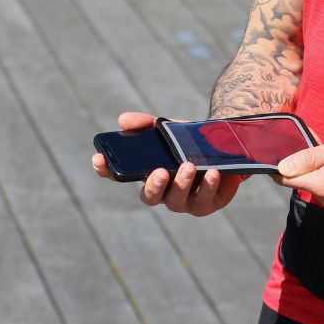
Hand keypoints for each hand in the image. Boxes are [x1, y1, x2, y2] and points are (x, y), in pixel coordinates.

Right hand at [92, 111, 245, 215]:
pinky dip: (207, 185)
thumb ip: (147, 124)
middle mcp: (163, 191)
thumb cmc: (190, 143)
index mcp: (148, 173)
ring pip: (177, 201)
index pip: (120, 175)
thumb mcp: (169, 129)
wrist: (225, 147)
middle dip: (154, 185)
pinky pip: (204, 200)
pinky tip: (211, 172)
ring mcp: (184, 200)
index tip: (98, 159)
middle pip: (150, 197)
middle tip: (161, 170)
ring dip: (182, 183)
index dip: (106, 169)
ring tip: (188, 166)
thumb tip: (123, 120)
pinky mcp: (206, 203)